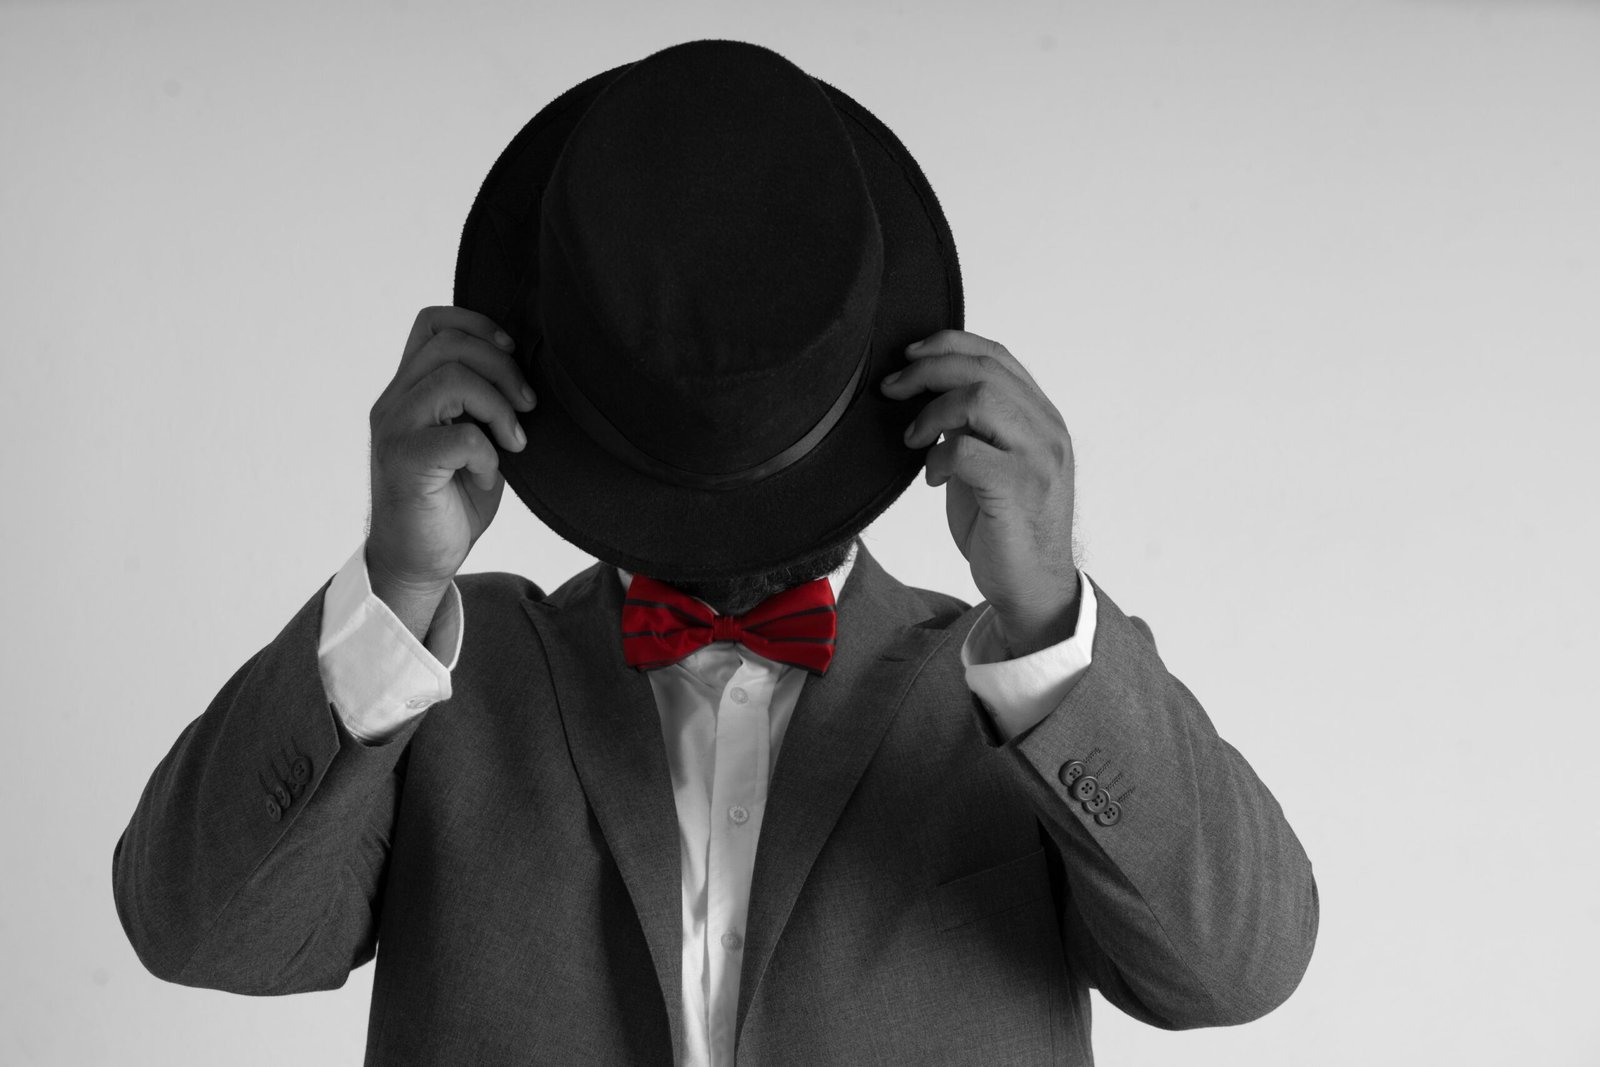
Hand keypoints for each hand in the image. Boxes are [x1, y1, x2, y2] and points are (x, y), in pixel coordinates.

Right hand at [366, 306, 535, 631]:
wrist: (420, 561)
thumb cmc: (452, 501)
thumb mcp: (477, 438)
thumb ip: (485, 401)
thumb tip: (527, 370)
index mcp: (409, 389)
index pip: (432, 323)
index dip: (478, 325)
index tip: (514, 354)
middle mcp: (393, 402)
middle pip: (449, 345)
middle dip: (503, 370)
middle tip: (528, 408)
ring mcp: (393, 430)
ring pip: (450, 380)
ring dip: (498, 408)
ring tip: (514, 442)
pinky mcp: (403, 463)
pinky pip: (458, 436)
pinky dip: (486, 454)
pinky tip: (487, 475)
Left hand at [879, 330, 1078, 657]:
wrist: (1033, 587)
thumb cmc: (1006, 527)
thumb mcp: (989, 463)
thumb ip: (973, 426)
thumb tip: (931, 392)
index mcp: (1041, 418)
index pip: (998, 356)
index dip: (949, 344)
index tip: (909, 354)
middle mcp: (1046, 430)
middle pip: (984, 369)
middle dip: (927, 370)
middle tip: (892, 388)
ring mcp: (1037, 458)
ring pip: (979, 398)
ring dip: (932, 411)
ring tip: (913, 438)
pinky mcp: (1018, 488)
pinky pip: (966, 450)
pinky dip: (939, 457)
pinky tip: (933, 477)